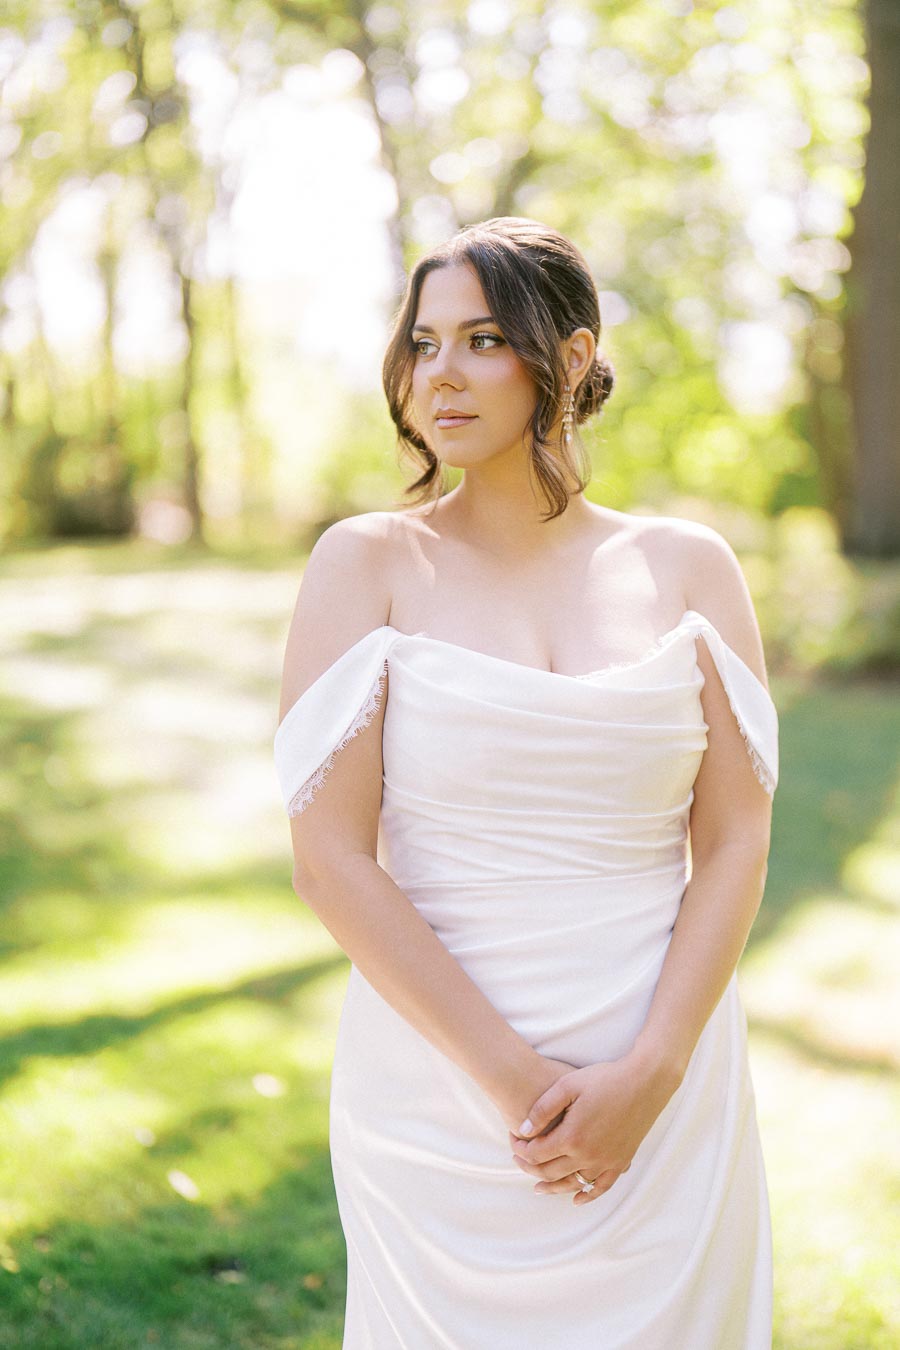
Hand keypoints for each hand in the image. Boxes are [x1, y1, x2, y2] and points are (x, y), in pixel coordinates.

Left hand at [509, 1052, 680, 1204]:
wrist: (645, 1082)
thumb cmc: (605, 1078)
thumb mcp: (567, 1084)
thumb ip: (542, 1109)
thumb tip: (524, 1131)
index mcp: (572, 1136)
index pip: (536, 1154)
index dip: (520, 1150)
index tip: (513, 1141)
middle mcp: (588, 1155)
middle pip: (550, 1172)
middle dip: (530, 1169)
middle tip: (518, 1161)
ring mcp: (606, 1161)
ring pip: (573, 1184)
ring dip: (553, 1187)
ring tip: (539, 1186)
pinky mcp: (621, 1161)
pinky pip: (602, 1187)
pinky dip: (587, 1196)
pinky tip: (576, 1198)